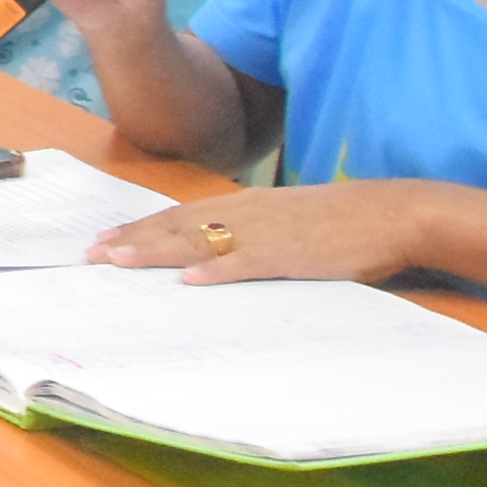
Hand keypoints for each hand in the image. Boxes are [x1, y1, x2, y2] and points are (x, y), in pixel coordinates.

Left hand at [86, 183, 427, 287]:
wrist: (393, 213)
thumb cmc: (342, 221)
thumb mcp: (288, 221)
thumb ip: (251, 233)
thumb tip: (215, 255)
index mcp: (246, 205)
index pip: (181, 215)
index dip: (142, 227)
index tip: (106, 238)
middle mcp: (248, 213)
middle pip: (178, 225)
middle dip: (133, 239)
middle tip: (92, 254)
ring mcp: (268, 233)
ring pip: (200, 241)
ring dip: (157, 250)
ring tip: (119, 261)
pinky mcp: (292, 255)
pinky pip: (248, 263)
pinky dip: (218, 271)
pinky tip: (190, 281)